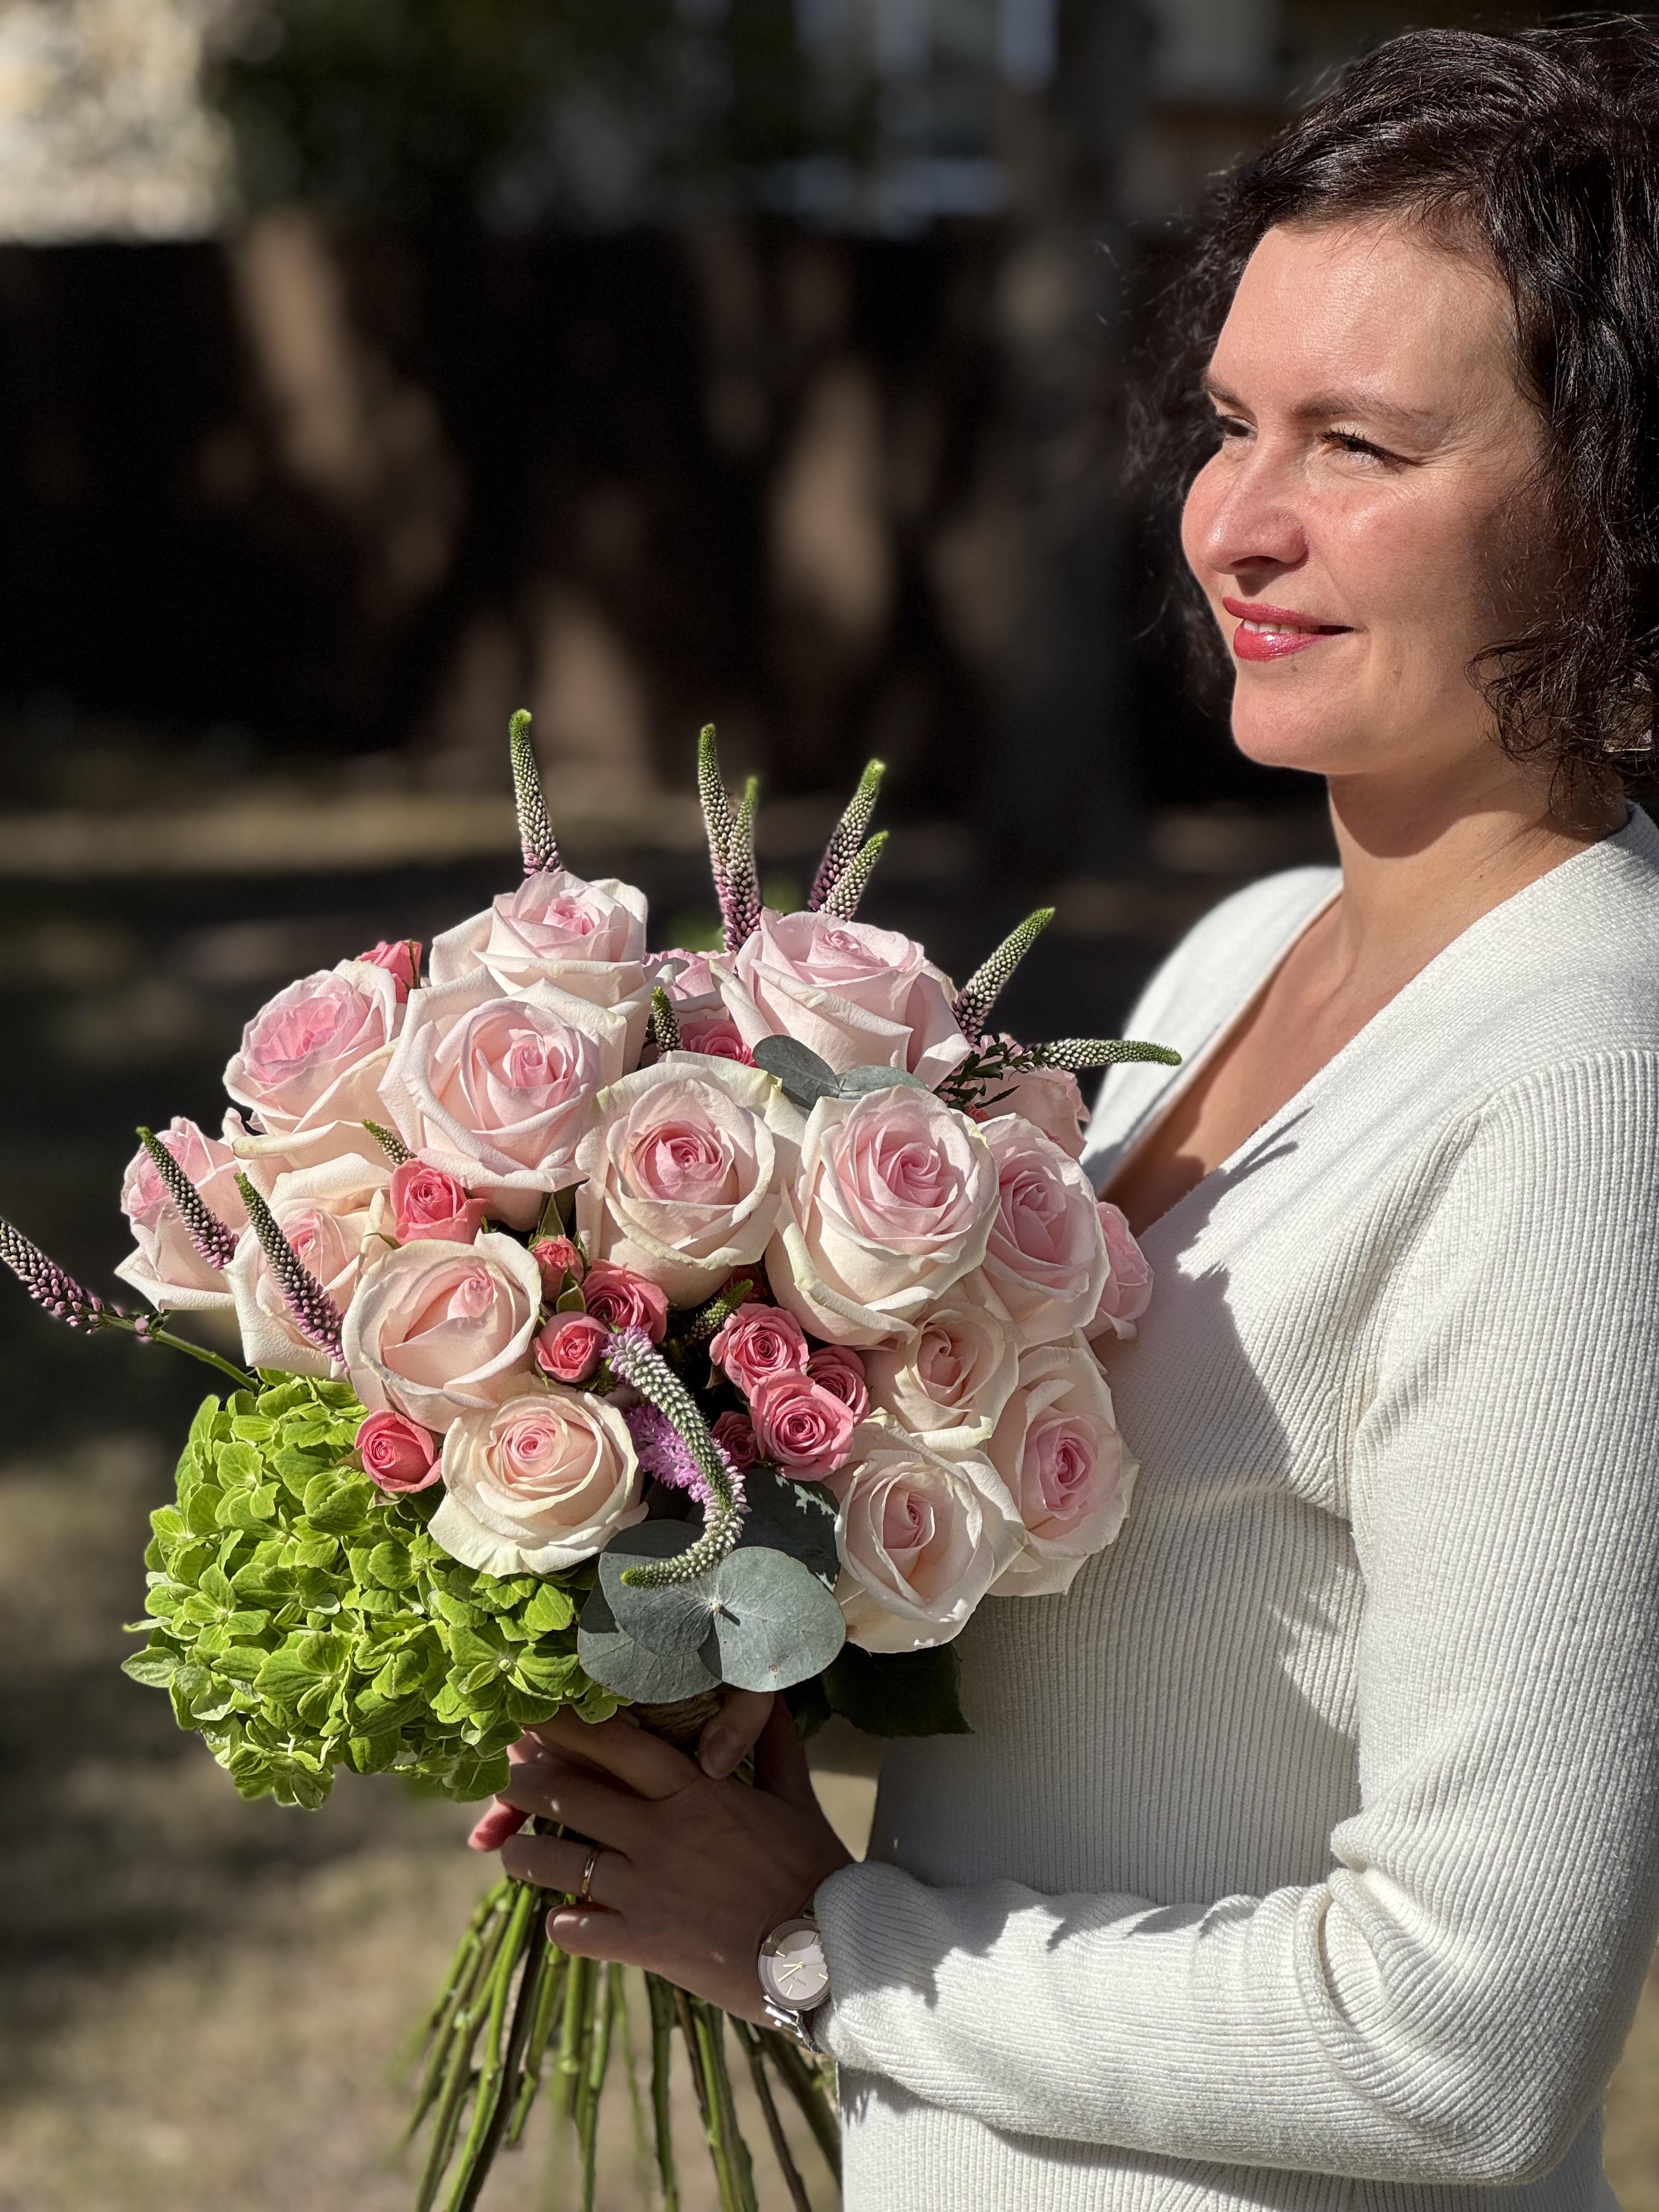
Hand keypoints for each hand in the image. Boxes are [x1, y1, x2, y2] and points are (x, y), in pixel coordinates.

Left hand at [489, 1699, 852, 2020]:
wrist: (827, 1953)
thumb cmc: (812, 1867)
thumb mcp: (794, 1794)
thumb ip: (770, 1740)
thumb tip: (766, 1694)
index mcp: (693, 1788)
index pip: (612, 1742)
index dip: (564, 1723)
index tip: (531, 1712)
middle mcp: (658, 1832)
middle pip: (564, 1794)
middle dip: (523, 1782)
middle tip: (506, 1778)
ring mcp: (644, 1889)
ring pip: (550, 1862)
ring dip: (522, 1854)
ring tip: (515, 1850)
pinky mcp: (641, 1943)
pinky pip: (571, 1928)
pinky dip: (561, 1920)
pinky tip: (565, 1915)